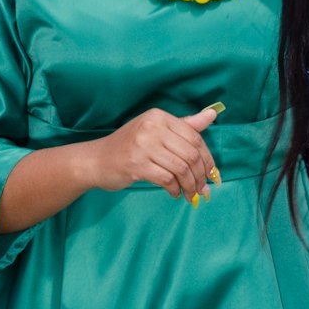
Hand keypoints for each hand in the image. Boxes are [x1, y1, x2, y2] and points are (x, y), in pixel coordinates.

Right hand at [89, 106, 217, 198]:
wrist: (96, 160)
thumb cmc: (129, 146)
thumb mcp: (156, 130)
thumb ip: (184, 125)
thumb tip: (212, 114)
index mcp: (159, 116)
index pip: (195, 137)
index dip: (207, 158)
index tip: (211, 174)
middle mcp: (151, 127)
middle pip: (190, 154)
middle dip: (201, 176)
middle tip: (203, 189)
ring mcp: (142, 145)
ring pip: (181, 169)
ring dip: (190, 186)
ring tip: (190, 194)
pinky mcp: (136, 164)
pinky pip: (167, 179)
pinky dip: (175, 189)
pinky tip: (174, 193)